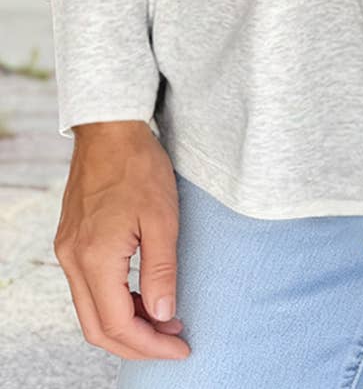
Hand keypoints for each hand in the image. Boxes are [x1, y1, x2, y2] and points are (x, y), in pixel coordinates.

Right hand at [54, 120, 190, 360]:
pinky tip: (145, 294)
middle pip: (98, 328)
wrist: (109, 129)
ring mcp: (68, 251)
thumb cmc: (139, 166)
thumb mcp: (163, 218)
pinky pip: (88, 288)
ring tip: (166, 319)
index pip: (119, 324)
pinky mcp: (72, 241)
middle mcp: (73, 260)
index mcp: (94, 258)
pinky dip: (116, 301)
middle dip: (137, 343)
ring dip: (127, 323)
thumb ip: (162, 271)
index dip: (151, 344)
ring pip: (91, 311)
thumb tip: (163, 316)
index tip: (181, 348)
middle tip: (174, 341)